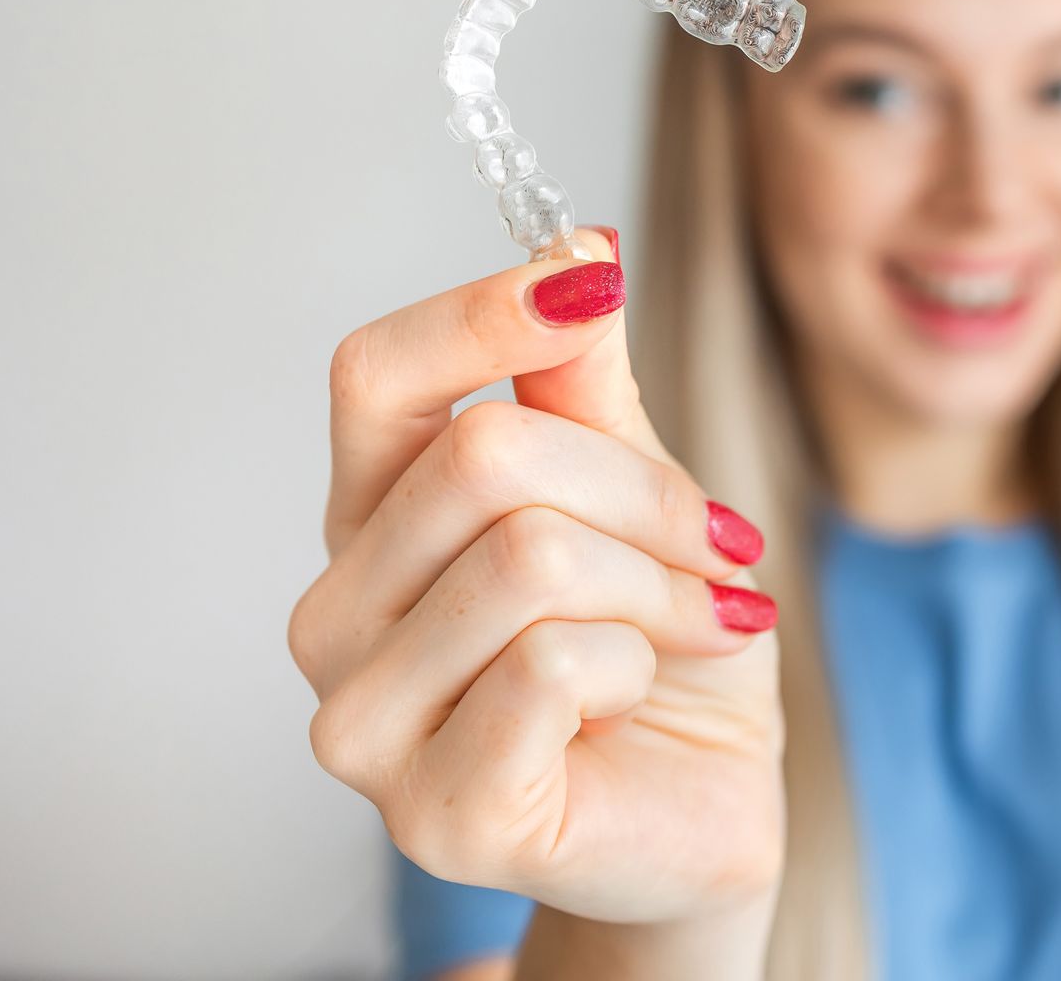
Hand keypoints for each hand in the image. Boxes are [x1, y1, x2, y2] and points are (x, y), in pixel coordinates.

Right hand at [288, 228, 783, 926]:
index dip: (482, 313)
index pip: (374, 375)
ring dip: (660, 583)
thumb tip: (574, 248)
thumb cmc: (663, 653)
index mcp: (375, 523)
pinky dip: (642, 663)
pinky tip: (641, 700)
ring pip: (529, 558)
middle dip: (647, 492)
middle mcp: (339, 617)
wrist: (708, 804)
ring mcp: (367, 725)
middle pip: (485, 459)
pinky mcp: (435, 811)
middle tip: (721, 542)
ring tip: (699, 621)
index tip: (592, 281)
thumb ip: (585, 389)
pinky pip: (558, 665)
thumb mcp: (640, 496)